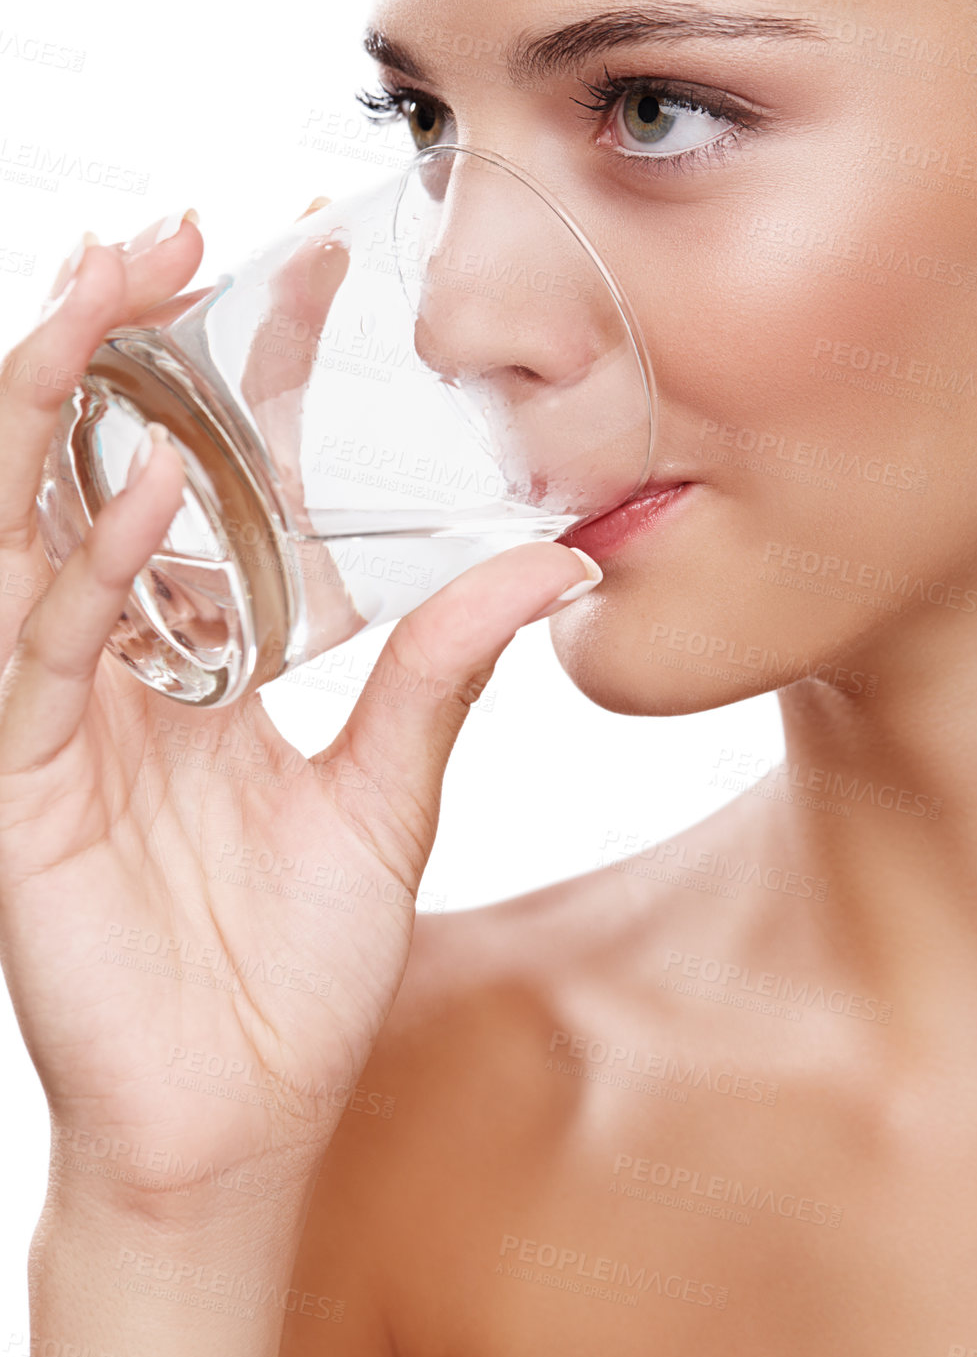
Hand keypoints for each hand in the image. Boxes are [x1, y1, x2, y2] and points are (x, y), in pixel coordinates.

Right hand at [0, 210, 599, 1210]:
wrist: (239, 1119)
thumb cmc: (298, 969)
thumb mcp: (389, 796)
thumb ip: (439, 676)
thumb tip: (545, 567)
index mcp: (202, 650)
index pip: (209, 473)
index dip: (240, 367)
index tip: (298, 265)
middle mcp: (120, 659)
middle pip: (90, 464)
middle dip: (114, 345)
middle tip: (163, 237)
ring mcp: (60, 713)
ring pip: (28, 522)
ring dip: (61, 402)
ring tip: (110, 291)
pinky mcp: (26, 779)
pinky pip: (44, 647)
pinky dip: (91, 562)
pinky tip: (146, 486)